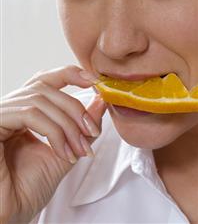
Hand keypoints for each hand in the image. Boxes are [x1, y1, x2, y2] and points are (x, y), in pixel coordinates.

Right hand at [0, 65, 106, 223]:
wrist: (10, 215)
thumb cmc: (29, 188)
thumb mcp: (65, 151)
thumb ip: (80, 127)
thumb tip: (100, 102)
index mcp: (24, 111)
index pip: (45, 80)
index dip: (69, 74)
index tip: (93, 82)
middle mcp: (10, 108)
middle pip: (46, 89)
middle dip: (74, 109)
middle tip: (91, 132)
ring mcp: (0, 114)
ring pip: (40, 101)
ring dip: (67, 125)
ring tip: (79, 149)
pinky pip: (30, 114)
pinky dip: (53, 131)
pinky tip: (62, 152)